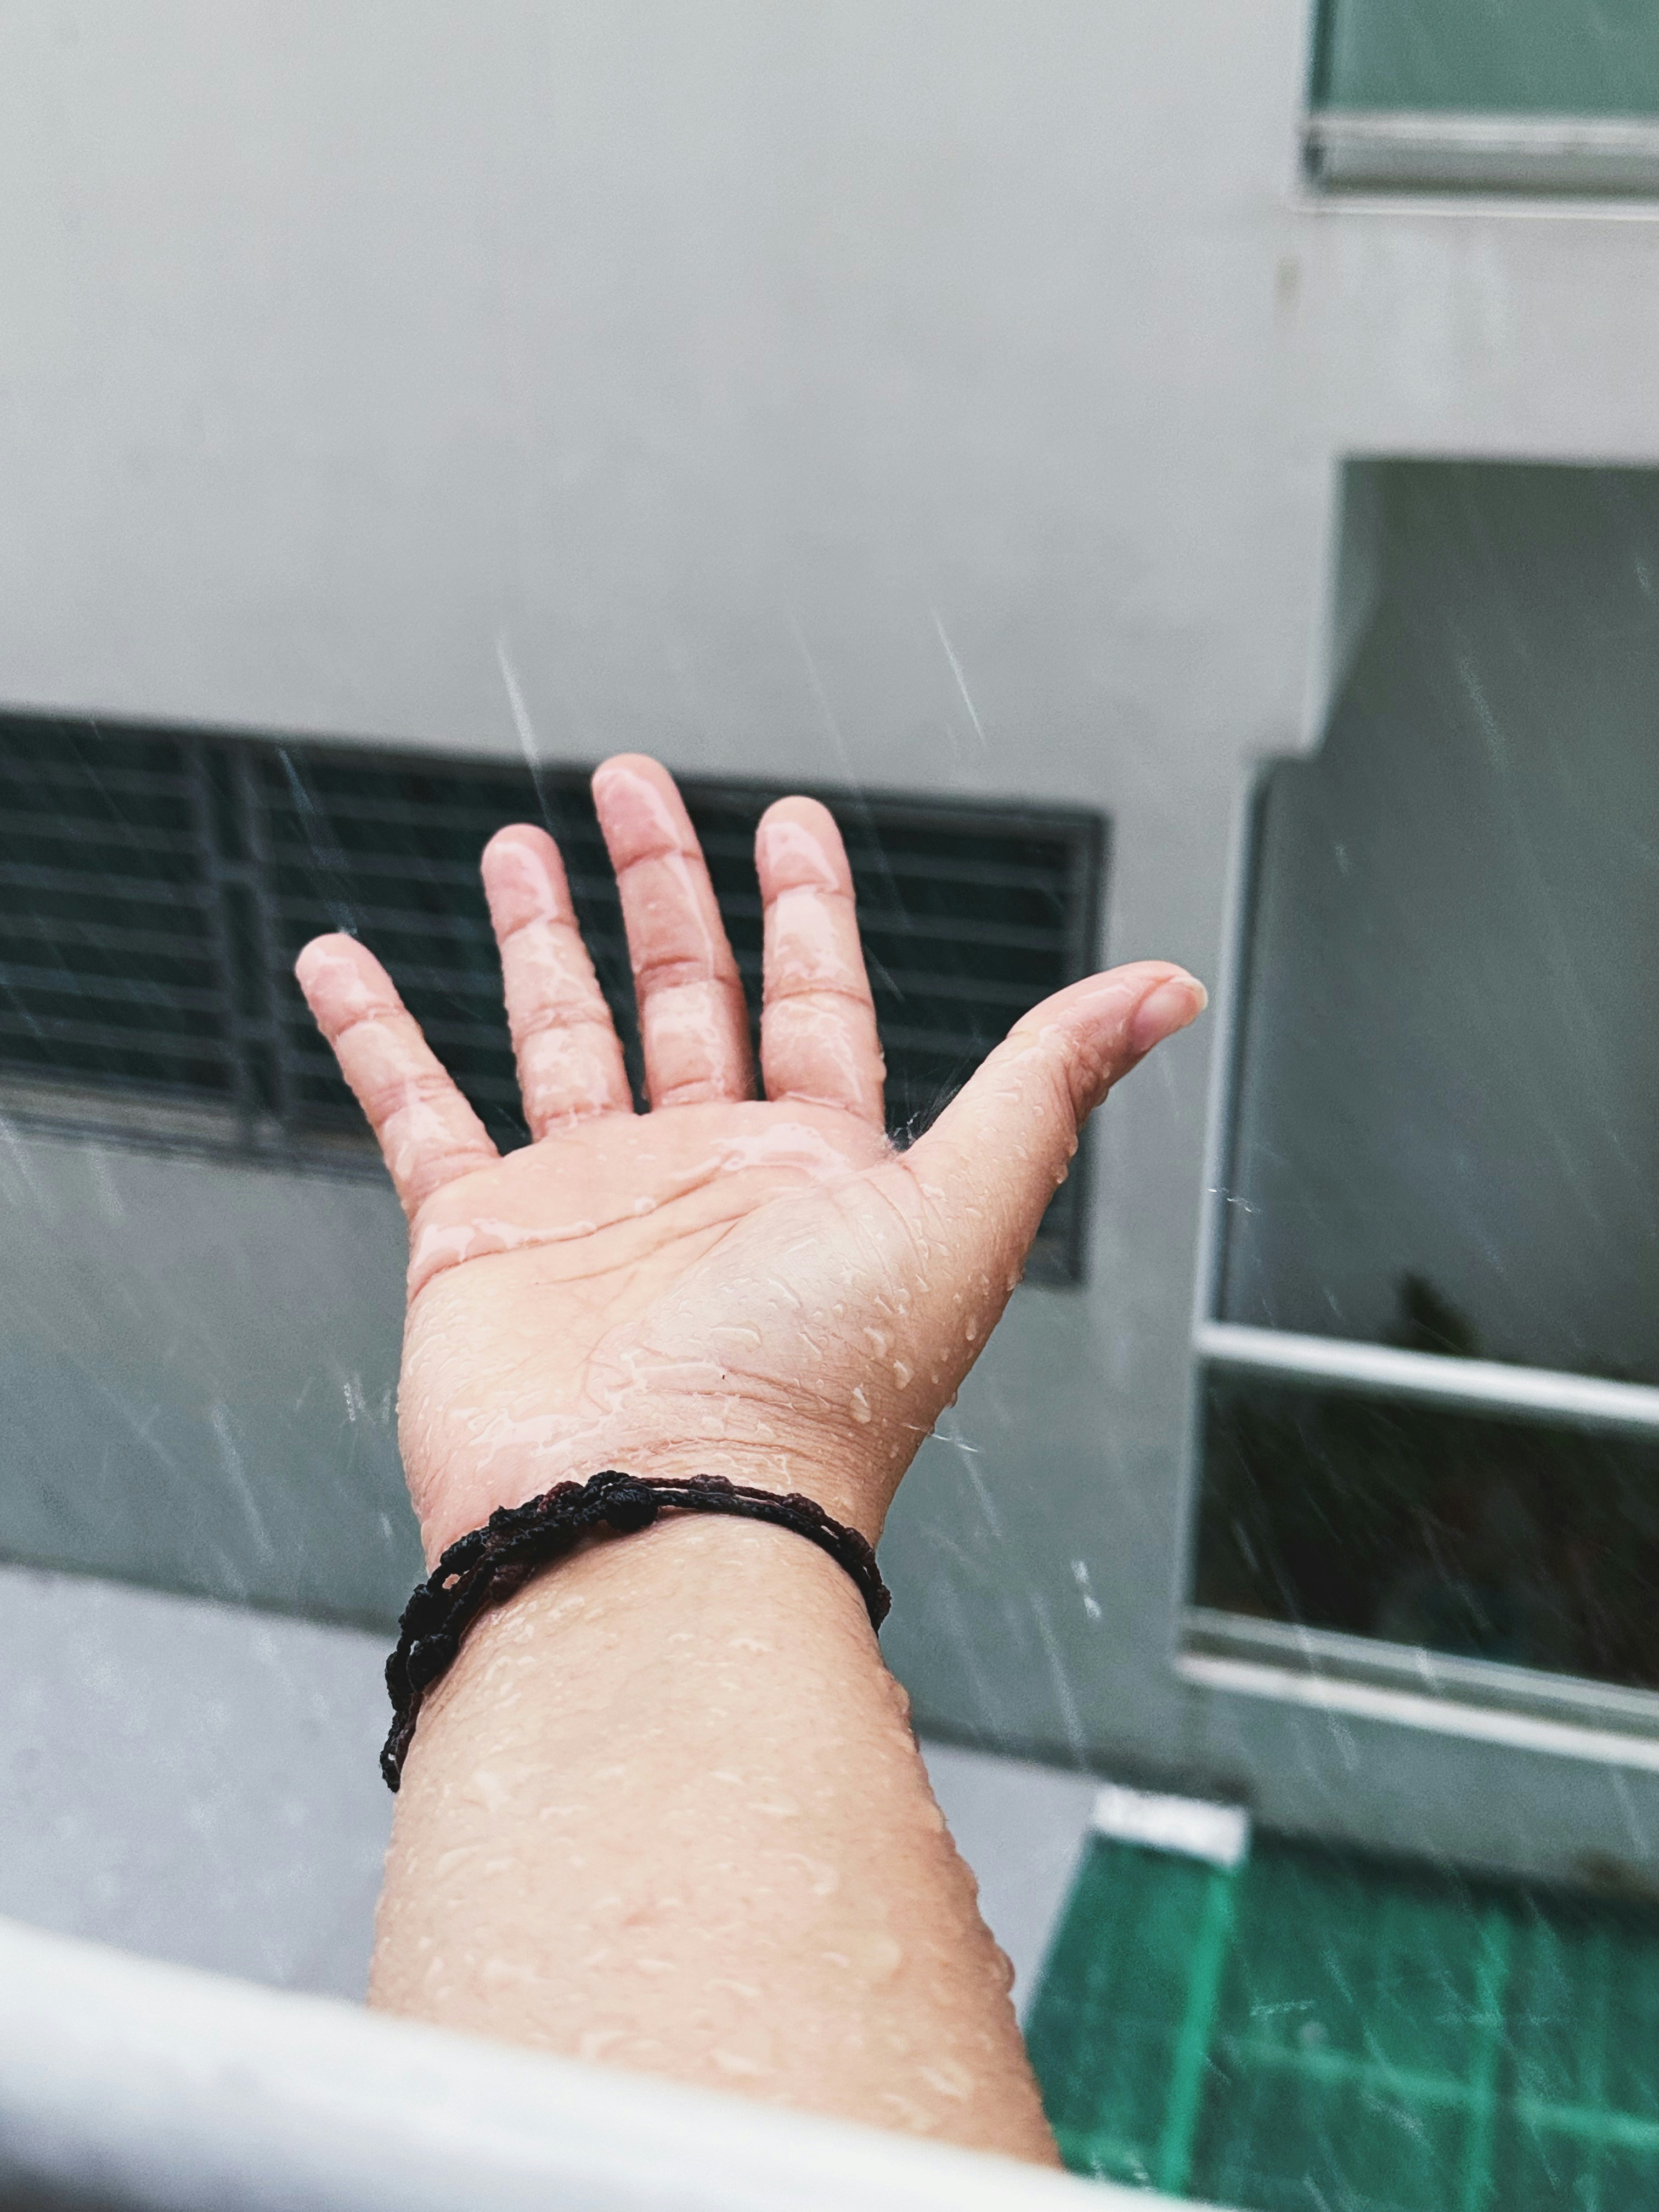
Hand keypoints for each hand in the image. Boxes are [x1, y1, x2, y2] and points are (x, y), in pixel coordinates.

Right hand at [297, 755, 1203, 1557]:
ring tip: (515, 843)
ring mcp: (587, 1203)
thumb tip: (1168, 987)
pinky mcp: (477, 1238)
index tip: (792, 823)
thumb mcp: (963, 1210)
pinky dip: (374, 1035)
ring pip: (556, 1034)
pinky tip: (343, 961)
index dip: (807, 911)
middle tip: (634, 785)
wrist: (656, 1526)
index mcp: (815, 1168)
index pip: (813, 1005)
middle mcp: (702, 1176)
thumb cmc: (818, 1393)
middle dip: (662, 885)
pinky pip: (416, 1110)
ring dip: (537, 937)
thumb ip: (1047, 1083)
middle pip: (682, 996)